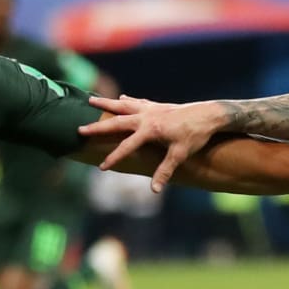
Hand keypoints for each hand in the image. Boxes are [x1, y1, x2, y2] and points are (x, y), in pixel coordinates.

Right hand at [80, 95, 226, 193]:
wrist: (209, 114)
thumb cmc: (195, 135)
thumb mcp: (180, 155)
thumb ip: (164, 171)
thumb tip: (154, 189)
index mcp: (150, 130)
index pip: (127, 147)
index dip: (114, 158)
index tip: (101, 168)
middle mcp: (146, 117)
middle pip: (117, 122)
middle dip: (98, 127)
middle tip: (80, 129)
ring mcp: (151, 109)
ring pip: (123, 106)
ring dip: (106, 104)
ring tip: (90, 100)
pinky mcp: (157, 106)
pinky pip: (138, 103)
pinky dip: (128, 102)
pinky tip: (122, 99)